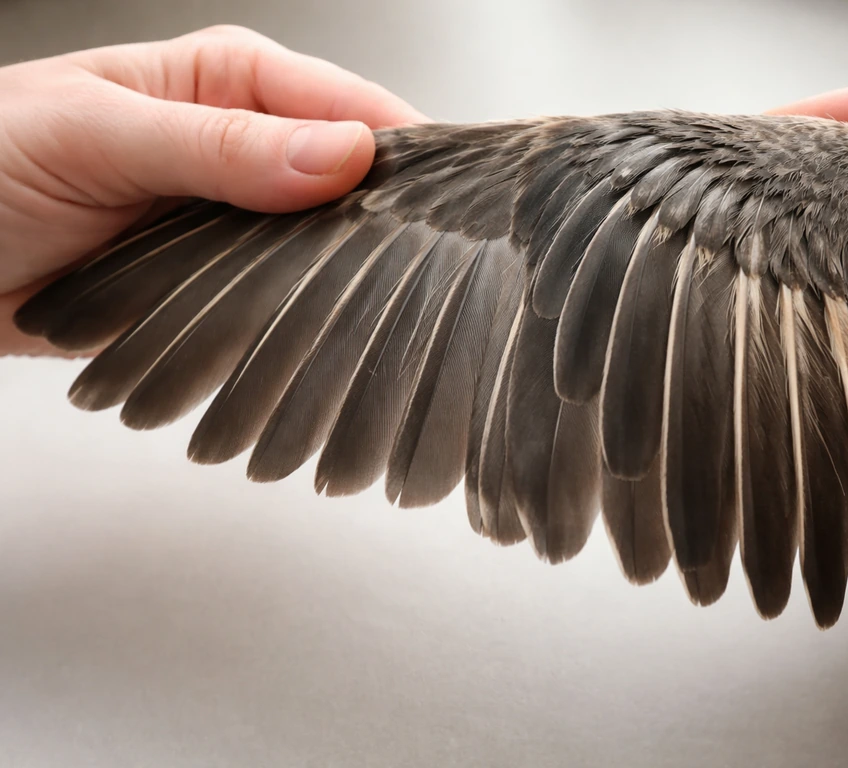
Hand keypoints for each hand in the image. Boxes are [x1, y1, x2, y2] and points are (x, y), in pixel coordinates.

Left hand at [0, 25, 425, 355]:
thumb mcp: (97, 136)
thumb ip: (219, 147)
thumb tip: (342, 157)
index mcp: (231, 82)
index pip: (350, 106)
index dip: (405, 153)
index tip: (452, 201)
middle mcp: (247, 148)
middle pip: (353, 186)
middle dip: (388, 225)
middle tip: (426, 275)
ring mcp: (237, 220)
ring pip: (325, 249)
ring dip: (348, 282)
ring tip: (384, 320)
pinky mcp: (219, 283)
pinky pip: (282, 298)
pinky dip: (303, 321)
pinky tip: (321, 341)